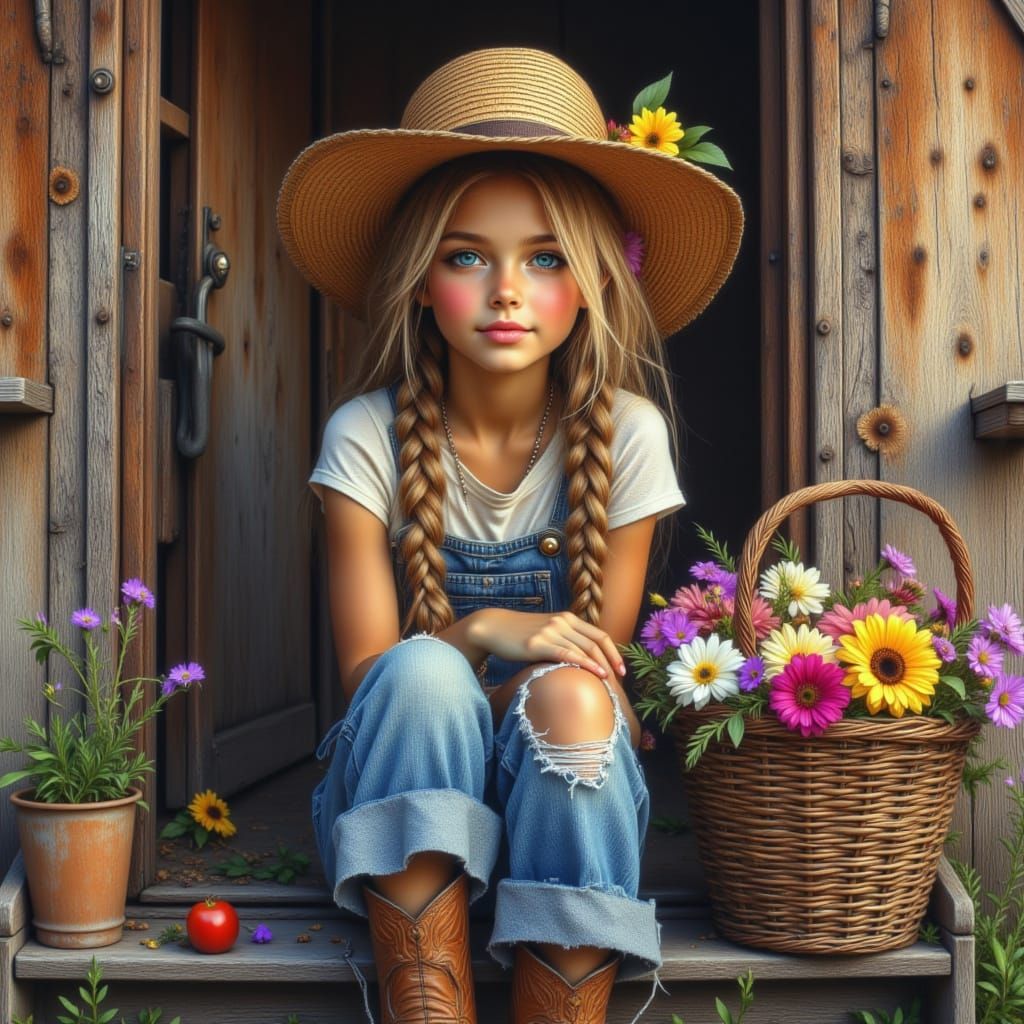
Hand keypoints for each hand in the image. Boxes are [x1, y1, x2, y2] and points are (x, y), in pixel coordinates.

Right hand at [468, 609, 626, 678]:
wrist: (493, 628)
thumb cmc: (521, 635)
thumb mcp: (547, 631)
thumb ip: (565, 639)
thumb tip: (583, 659)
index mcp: (567, 618)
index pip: (599, 634)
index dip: (614, 652)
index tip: (621, 668)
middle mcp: (562, 621)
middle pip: (596, 642)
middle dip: (611, 661)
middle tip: (620, 679)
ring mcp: (550, 631)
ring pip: (584, 648)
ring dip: (601, 666)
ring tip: (611, 682)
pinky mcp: (538, 643)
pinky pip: (567, 654)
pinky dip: (585, 664)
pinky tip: (596, 674)